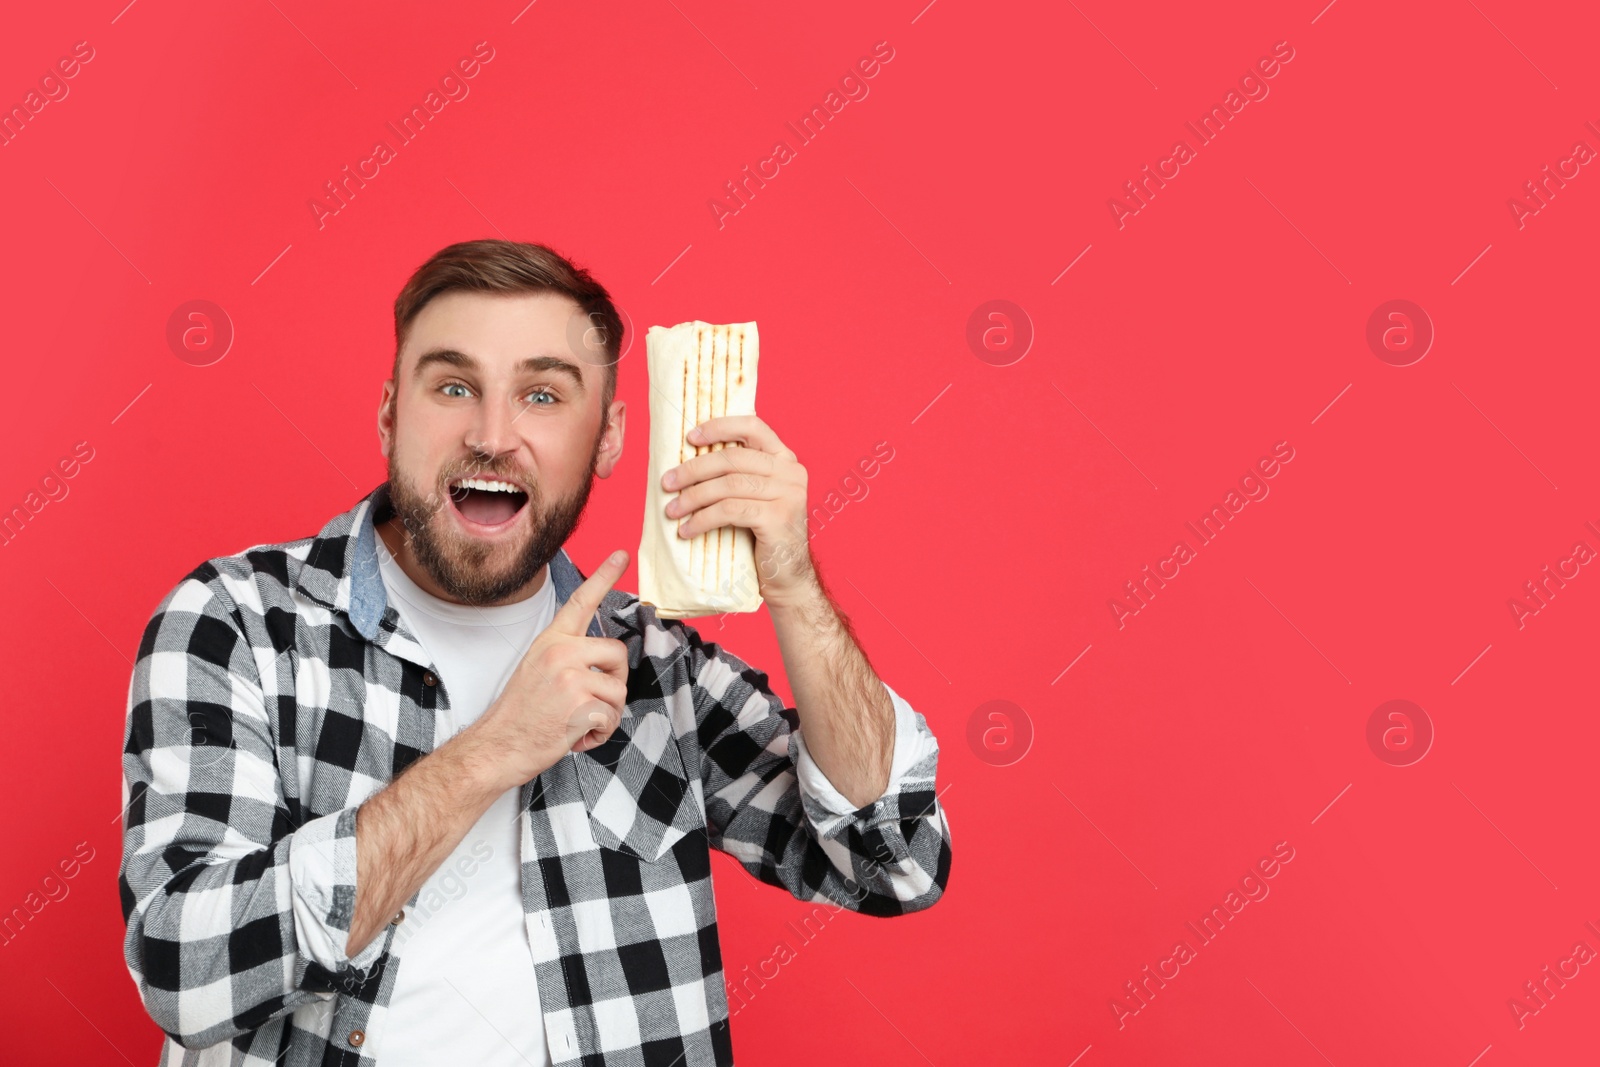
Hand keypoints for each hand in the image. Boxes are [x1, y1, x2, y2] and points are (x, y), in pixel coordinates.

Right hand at [467, 549, 631, 790]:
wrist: (497, 746)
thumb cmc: (520, 714)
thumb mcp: (538, 670)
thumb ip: (570, 658)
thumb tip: (603, 664)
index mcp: (551, 641)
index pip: (581, 601)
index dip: (604, 575)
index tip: (621, 554)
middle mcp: (561, 651)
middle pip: (619, 653)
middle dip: (614, 681)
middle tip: (590, 701)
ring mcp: (570, 676)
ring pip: (620, 690)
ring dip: (606, 713)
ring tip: (577, 721)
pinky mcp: (579, 703)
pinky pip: (612, 716)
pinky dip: (600, 733)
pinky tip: (575, 736)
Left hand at [660, 415, 816, 606]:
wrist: (786, 577)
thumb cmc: (762, 536)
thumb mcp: (754, 497)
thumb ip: (737, 475)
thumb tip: (687, 462)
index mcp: (784, 459)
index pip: (752, 427)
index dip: (719, 427)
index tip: (690, 437)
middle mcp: (791, 471)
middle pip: (733, 458)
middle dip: (694, 469)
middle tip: (667, 482)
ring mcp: (788, 494)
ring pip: (728, 485)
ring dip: (693, 497)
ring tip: (672, 510)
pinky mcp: (778, 517)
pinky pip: (730, 511)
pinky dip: (703, 519)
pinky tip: (687, 530)